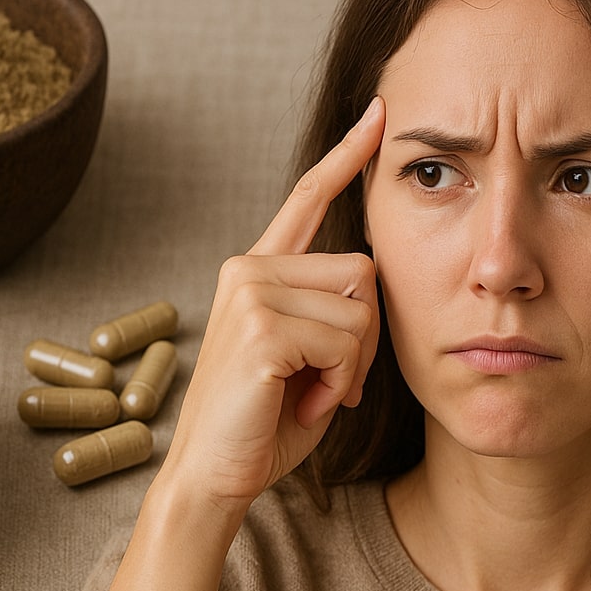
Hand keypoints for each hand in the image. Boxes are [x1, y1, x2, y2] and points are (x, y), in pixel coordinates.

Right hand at [102, 98, 384, 590]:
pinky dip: (341, 380)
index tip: (377, 113)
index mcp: (257, 271)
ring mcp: (250, 291)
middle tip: (329, 382)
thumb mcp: (308, 359)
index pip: (307, 199)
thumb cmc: (263, 425)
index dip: (345, 156)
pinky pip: (346, 339)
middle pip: (366, 268)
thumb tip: (369, 281)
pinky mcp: (261, 326)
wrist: (214, 478)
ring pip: (362, 305)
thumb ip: (333, 313)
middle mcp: (248, 267)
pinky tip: (305, 402)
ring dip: (355, 363)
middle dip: (367, 334)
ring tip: (310, 394)